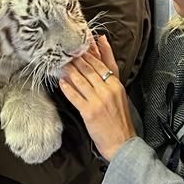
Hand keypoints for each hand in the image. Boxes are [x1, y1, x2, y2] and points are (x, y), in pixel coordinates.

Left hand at [59, 35, 135, 160]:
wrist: (122, 143)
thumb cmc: (119, 119)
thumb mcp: (119, 95)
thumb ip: (110, 78)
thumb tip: (102, 61)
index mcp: (116, 85)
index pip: (103, 63)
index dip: (91, 51)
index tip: (83, 41)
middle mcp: (108, 90)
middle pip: (90, 69)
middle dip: (77, 57)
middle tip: (66, 48)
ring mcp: (99, 100)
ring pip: (81, 80)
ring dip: (70, 69)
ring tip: (60, 62)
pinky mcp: (89, 111)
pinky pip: (76, 96)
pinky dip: (67, 88)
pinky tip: (61, 82)